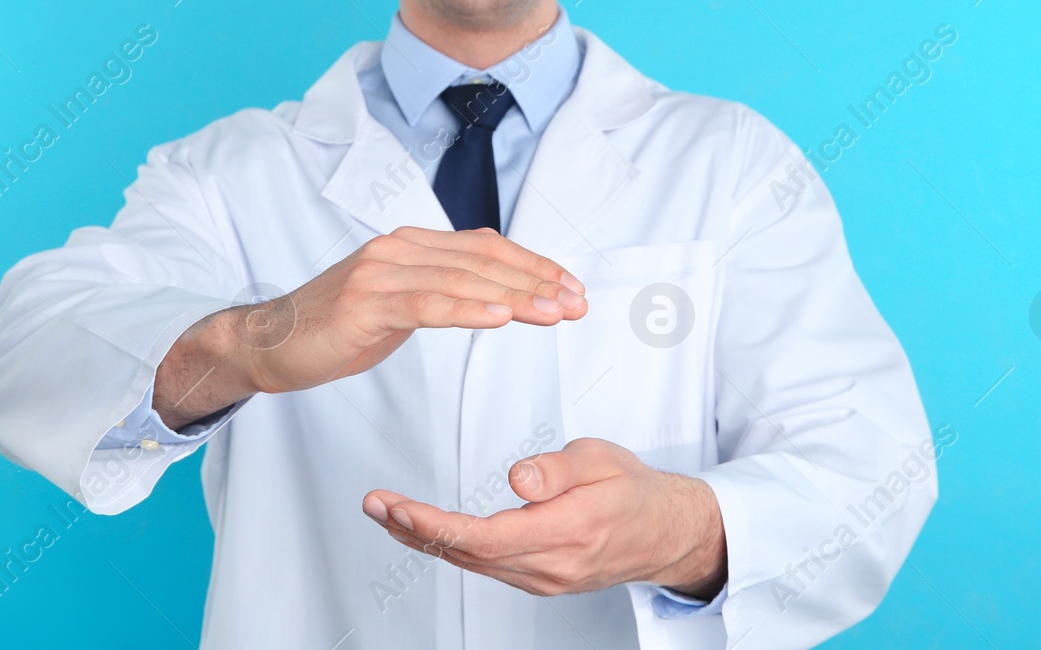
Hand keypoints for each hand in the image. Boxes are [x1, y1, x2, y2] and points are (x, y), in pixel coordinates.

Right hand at [245, 226, 586, 394]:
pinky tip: (501, 318)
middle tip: (577, 304)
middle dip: (537, 282)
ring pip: (463, 279)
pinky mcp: (365, 303)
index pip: (487, 248)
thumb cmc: (336, 327)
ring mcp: (380, 273)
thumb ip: (440, 291)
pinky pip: (427, 304)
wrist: (269, 343)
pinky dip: (468, 309)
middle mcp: (398, 248)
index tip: (572, 288)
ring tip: (554, 313)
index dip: (534, 265)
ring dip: (515, 296)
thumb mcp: (398, 304)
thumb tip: (492, 295)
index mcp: (411, 245)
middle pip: (483, 260)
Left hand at [361, 437, 727, 600]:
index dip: (435, 526)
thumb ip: (558, 469)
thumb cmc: (633, 489)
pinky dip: (451, 549)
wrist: (665, 532)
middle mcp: (552, 565)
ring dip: (426, 541)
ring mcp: (544, 579)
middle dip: (415, 530)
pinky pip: (487, 568)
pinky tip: (428, 531)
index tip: (398, 507)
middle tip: (375, 504)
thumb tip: (518, 478)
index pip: (485, 537)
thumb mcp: (602, 459)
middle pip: (468, 555)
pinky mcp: (540, 581)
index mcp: (568, 530)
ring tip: (388, 513)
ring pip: (473, 565)